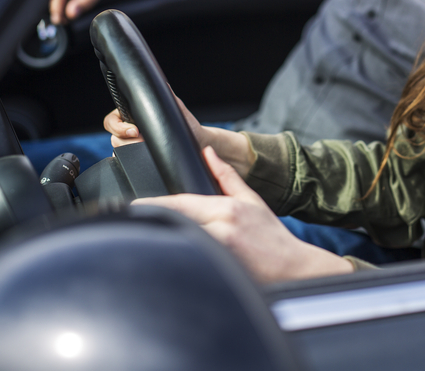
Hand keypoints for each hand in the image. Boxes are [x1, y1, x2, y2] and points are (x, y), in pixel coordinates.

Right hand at [104, 93, 252, 175]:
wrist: (197, 145)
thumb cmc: (188, 126)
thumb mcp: (177, 109)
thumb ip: (167, 96)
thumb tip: (161, 83)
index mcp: (133, 116)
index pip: (112, 120)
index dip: (119, 126)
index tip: (135, 130)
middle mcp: (130, 130)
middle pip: (114, 137)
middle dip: (126, 139)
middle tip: (142, 139)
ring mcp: (133, 146)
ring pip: (119, 150)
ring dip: (131, 150)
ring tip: (147, 147)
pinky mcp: (138, 159)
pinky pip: (127, 162)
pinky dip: (132, 161)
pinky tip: (144, 158)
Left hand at [134, 147, 353, 283]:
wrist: (294, 269)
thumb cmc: (272, 236)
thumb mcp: (251, 200)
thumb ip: (226, 176)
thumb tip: (208, 153)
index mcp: (226, 209)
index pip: (181, 203)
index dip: (153, 205)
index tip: (133, 206)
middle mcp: (221, 229)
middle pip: (175, 224)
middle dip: (153, 225)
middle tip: (129, 223)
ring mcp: (220, 252)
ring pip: (180, 245)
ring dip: (162, 244)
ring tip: (143, 243)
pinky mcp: (221, 271)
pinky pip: (193, 263)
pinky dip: (179, 261)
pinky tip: (166, 262)